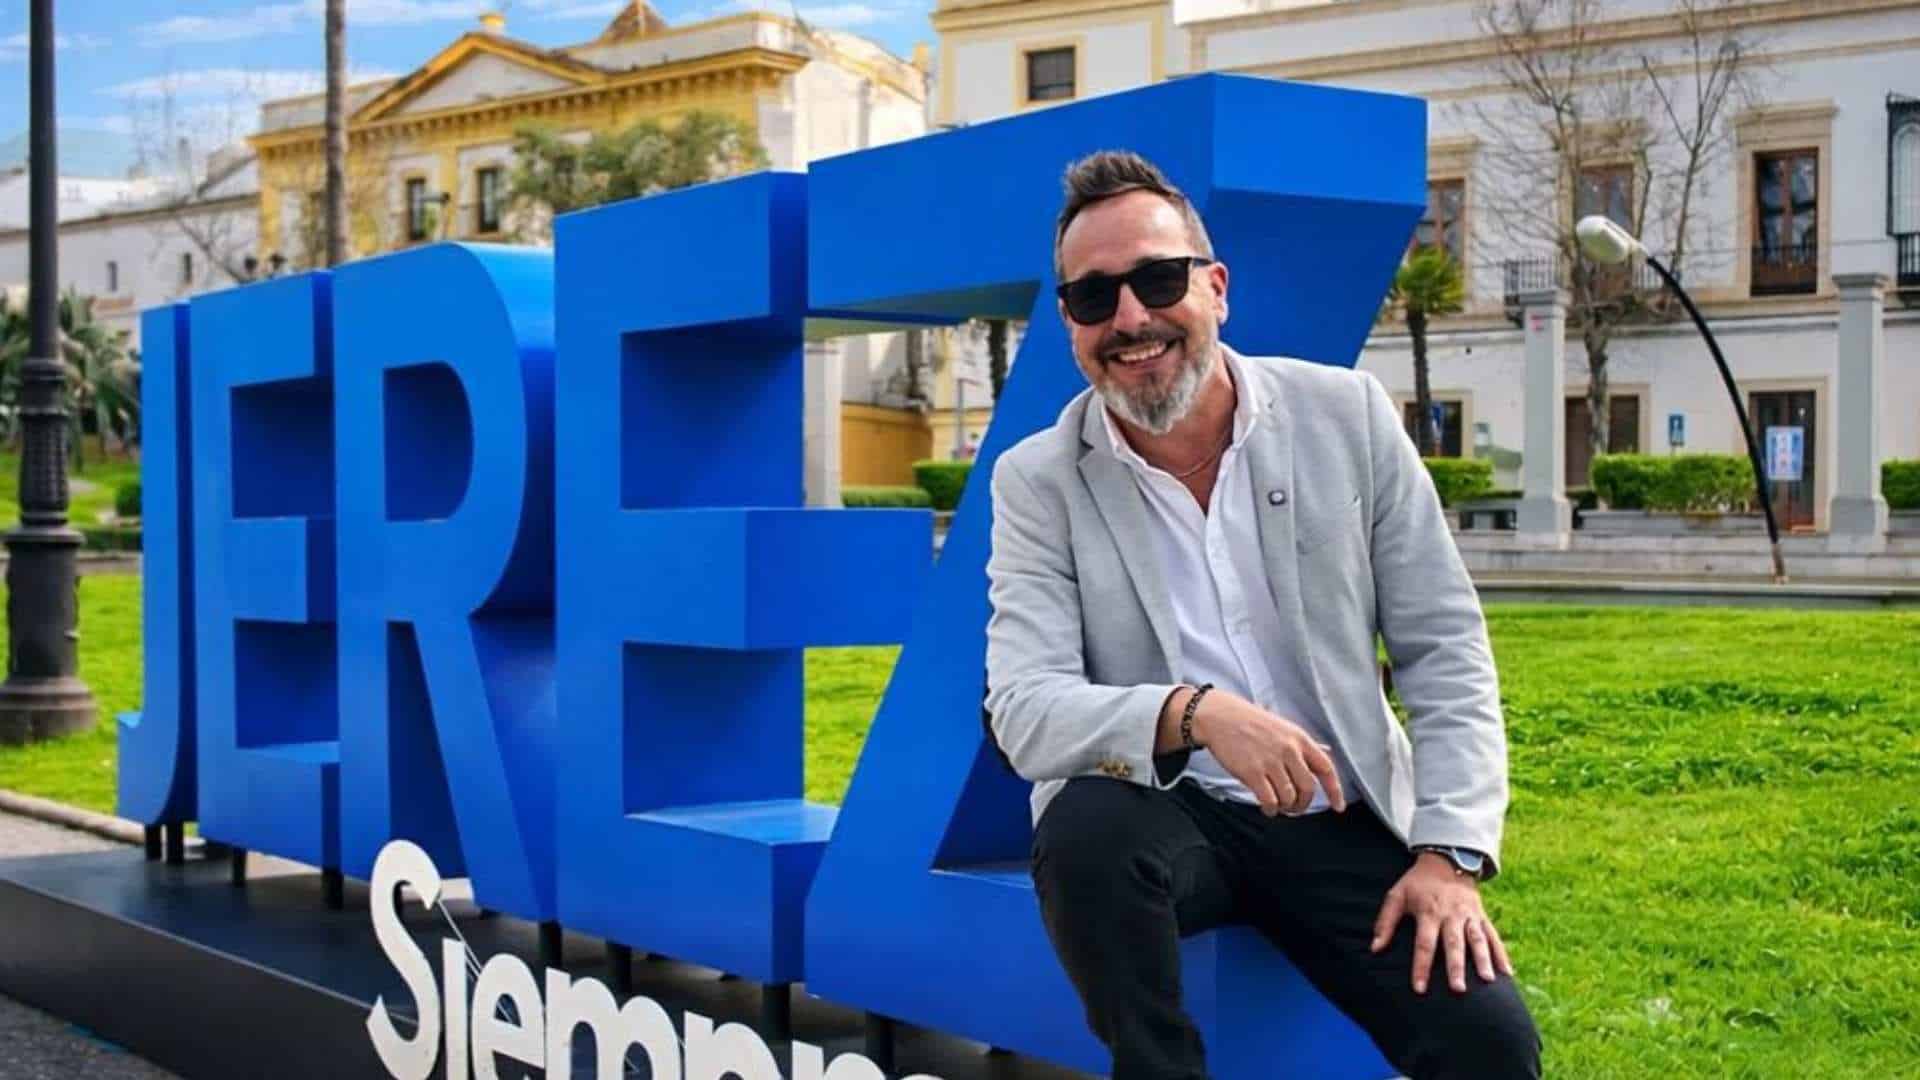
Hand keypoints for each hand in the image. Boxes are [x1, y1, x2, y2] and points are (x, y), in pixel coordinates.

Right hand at [1190, 691, 1345, 816]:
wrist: (1220, 717)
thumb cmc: (1251, 722)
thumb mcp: (1284, 727)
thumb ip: (1305, 744)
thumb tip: (1327, 752)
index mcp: (1300, 739)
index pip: (1326, 768)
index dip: (1335, 791)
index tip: (1338, 807)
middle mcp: (1288, 750)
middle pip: (1308, 788)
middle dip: (1304, 804)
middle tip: (1296, 808)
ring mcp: (1270, 761)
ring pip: (1289, 797)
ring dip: (1286, 807)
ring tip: (1278, 806)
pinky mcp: (1252, 772)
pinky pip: (1269, 800)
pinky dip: (1271, 809)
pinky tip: (1267, 808)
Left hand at [1370, 853, 1513, 994]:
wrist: (1446, 861)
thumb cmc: (1417, 883)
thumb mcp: (1397, 895)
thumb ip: (1385, 922)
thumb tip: (1374, 948)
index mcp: (1429, 912)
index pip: (1424, 944)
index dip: (1421, 967)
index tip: (1419, 989)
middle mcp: (1451, 915)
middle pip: (1454, 944)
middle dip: (1456, 967)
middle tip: (1458, 989)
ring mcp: (1469, 916)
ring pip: (1478, 940)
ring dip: (1483, 961)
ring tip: (1487, 981)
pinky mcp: (1482, 916)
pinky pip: (1493, 936)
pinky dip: (1501, 954)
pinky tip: (1507, 973)